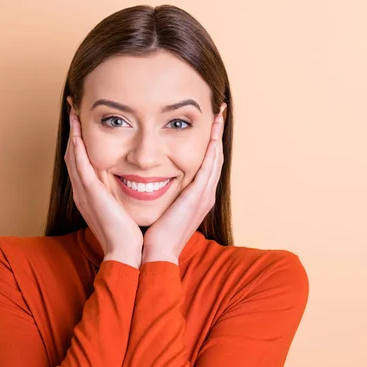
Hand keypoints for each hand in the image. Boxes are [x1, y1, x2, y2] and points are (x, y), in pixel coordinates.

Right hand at [65, 112, 142, 267]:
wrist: (128, 252)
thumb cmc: (131, 234)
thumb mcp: (126, 209)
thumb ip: (127, 195)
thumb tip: (142, 183)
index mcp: (92, 196)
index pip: (84, 163)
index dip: (81, 143)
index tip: (85, 124)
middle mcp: (84, 192)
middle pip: (73, 155)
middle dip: (73, 132)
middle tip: (74, 110)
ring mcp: (84, 192)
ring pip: (73, 156)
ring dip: (72, 133)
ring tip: (73, 113)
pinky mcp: (90, 193)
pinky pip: (80, 165)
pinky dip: (76, 147)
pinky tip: (77, 131)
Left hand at [142, 111, 225, 264]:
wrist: (155, 253)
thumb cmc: (153, 235)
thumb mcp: (161, 210)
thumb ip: (161, 194)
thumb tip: (147, 182)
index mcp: (197, 197)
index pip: (206, 164)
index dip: (209, 144)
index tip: (208, 125)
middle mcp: (205, 194)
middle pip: (216, 157)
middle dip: (218, 134)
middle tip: (219, 112)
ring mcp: (204, 194)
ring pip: (216, 158)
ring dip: (218, 135)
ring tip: (219, 115)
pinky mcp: (198, 195)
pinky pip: (209, 165)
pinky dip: (212, 147)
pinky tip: (213, 132)